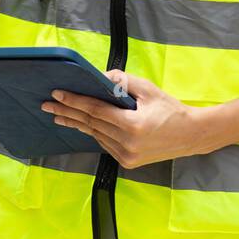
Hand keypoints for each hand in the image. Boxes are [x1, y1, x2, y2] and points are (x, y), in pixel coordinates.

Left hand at [40, 70, 209, 167]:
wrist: (191, 135)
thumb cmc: (170, 108)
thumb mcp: (148, 89)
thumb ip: (122, 82)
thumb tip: (99, 76)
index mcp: (132, 125)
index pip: (95, 111)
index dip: (74, 101)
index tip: (57, 94)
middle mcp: (127, 143)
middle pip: (90, 124)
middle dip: (68, 112)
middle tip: (47, 104)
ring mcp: (126, 156)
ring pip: (96, 135)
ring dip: (77, 123)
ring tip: (59, 114)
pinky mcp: (127, 162)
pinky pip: (105, 143)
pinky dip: (94, 132)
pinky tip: (82, 124)